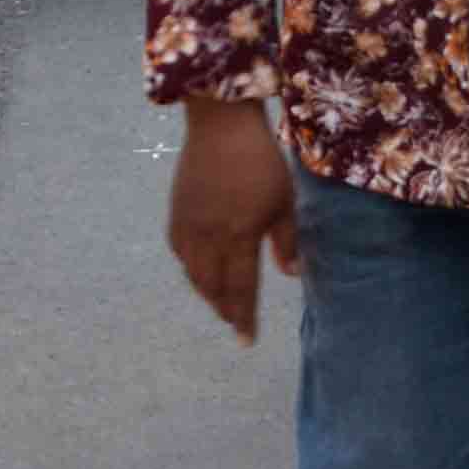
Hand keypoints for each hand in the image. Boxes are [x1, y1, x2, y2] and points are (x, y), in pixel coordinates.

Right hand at [166, 98, 302, 341]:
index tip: (247, 341)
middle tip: (235, 323)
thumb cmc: (261, 161)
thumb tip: (291, 275)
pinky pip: (181, 254)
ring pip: (194, 274)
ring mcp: (187, 226)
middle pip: (213, 287)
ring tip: (222, 304)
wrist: (221, 126)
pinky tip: (201, 272)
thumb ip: (287, 240)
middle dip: (224, 309)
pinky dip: (192, 270)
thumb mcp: (284, 201)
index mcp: (238, 235)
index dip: (244, 317)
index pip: (241, 288)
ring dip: (208, 293)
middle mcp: (208, 237)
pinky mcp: (176, 214)